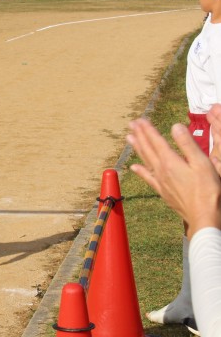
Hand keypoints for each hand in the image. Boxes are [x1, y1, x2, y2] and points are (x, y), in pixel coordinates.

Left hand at [127, 117, 220, 238]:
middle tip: (132, 124)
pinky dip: (140, 170)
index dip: (147, 129)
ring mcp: (160, 181)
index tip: (140, 119)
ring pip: (145, 160)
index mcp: (170, 162)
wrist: (203, 217)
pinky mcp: (162, 191)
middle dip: (140, 135)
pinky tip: (134, 167)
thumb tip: (175, 126)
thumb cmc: (208, 191)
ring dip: (137, 148)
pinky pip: (148, 178)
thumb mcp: (202, 163)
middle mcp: (161, 170)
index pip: (156, 141)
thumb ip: (187, 144)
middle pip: (147, 149)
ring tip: (129, 138)